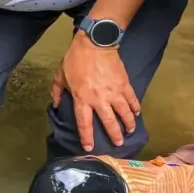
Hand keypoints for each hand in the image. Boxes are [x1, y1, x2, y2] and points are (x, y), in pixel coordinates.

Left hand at [52, 32, 139, 151]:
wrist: (95, 44)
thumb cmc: (74, 60)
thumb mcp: (59, 76)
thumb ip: (57, 92)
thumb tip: (56, 105)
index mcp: (82, 99)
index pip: (84, 123)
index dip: (87, 137)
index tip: (89, 148)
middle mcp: (99, 99)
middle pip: (109, 122)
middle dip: (114, 135)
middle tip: (118, 144)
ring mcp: (114, 93)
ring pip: (125, 113)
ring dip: (128, 124)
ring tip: (130, 131)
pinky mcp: (125, 84)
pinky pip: (132, 100)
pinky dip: (136, 108)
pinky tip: (137, 113)